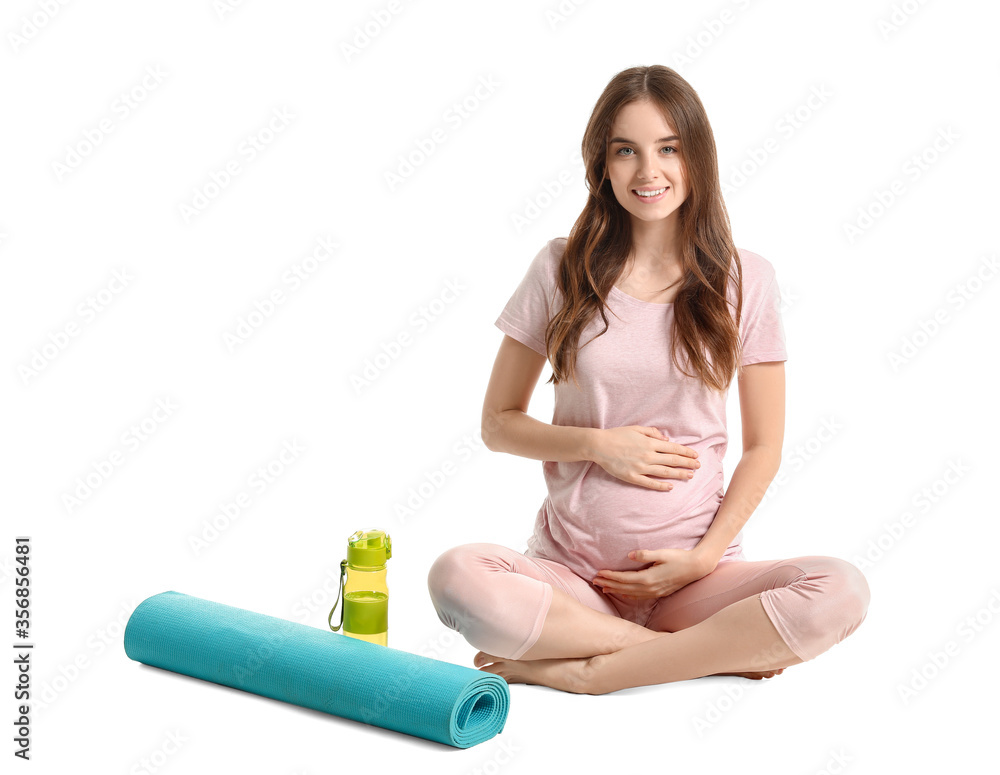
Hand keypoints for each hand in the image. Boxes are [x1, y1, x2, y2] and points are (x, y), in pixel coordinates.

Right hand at [589, 426, 699, 489]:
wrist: (599, 445)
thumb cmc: (617, 435)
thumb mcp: (636, 428)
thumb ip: (652, 433)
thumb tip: (666, 439)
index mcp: (650, 443)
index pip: (673, 448)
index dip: (686, 452)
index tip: (695, 455)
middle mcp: (648, 455)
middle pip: (672, 461)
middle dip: (687, 463)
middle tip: (698, 466)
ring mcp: (641, 467)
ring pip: (665, 472)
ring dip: (679, 474)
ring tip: (689, 476)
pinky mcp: (633, 477)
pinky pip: (650, 483)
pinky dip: (661, 485)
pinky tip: (670, 487)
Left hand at [592, 548, 712, 599]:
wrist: (696, 568)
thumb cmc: (679, 558)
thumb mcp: (662, 553)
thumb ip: (645, 554)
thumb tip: (629, 554)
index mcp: (648, 578)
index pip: (623, 579)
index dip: (610, 576)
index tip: (598, 573)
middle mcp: (650, 588)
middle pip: (624, 588)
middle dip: (609, 584)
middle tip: (594, 581)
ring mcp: (655, 592)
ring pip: (630, 594)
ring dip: (616, 591)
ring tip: (604, 588)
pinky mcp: (659, 593)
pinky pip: (639, 597)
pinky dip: (628, 595)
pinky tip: (623, 594)